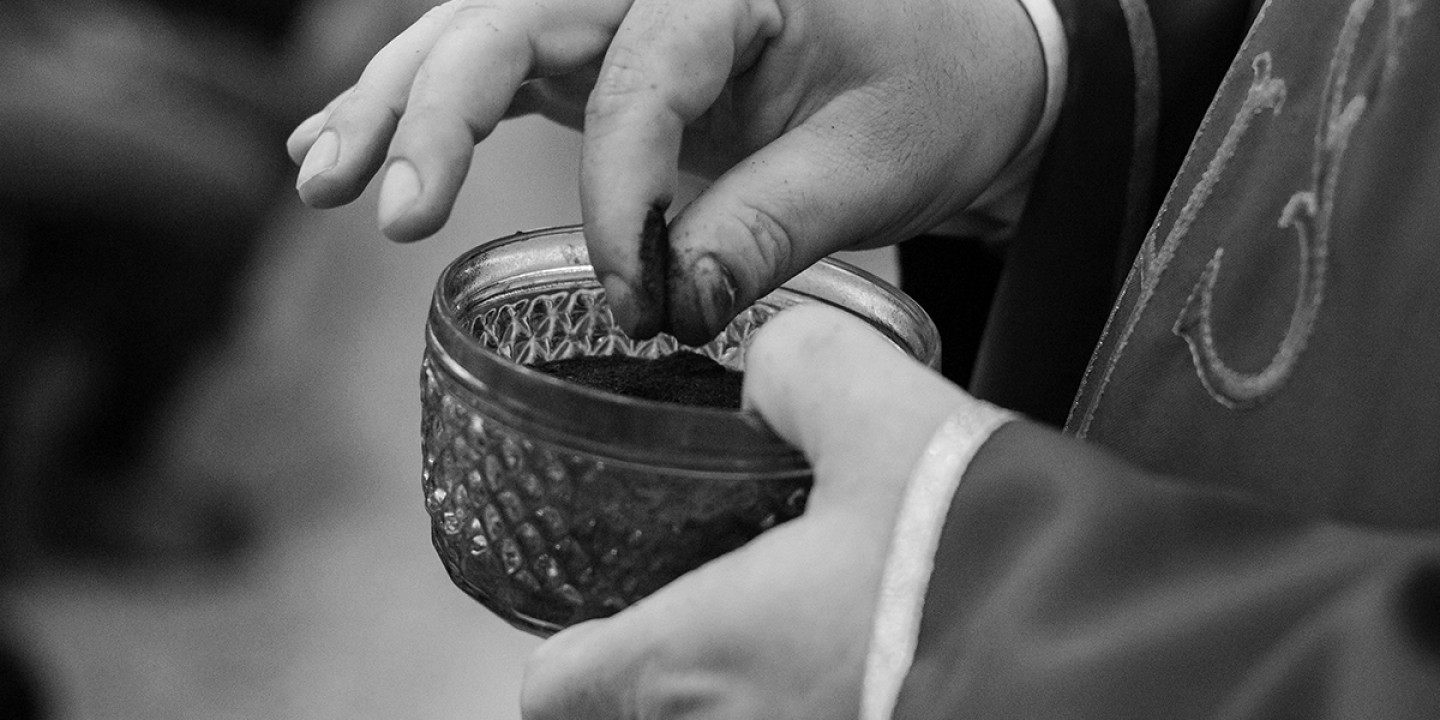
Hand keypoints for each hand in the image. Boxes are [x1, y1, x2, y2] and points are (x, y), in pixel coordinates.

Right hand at [287, 0, 1043, 342]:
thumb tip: (670, 304)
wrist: (969, 60)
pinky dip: (423, 103)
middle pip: (510, 18)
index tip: (639, 300)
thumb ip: (767, 229)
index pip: (638, 80)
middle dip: (433, 112)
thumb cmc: (938, 92)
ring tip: (323, 180)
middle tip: (389, 209)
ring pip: (478, 31)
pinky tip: (347, 142)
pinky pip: (495, 60)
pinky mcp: (604, 42)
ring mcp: (622, 1)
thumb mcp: (875, 165)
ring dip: (398, 105)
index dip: (619, 198)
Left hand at [518, 304, 978, 718]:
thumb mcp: (886, 413)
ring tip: (825, 638)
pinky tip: (889, 668)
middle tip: (729, 611)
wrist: (1130, 662)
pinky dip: (826, 702)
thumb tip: (774, 371)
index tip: (605, 616)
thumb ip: (801, 369)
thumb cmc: (983, 556)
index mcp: (698, 659)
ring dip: (756, 694)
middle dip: (672, 672)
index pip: (552, 692)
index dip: (567, 651)